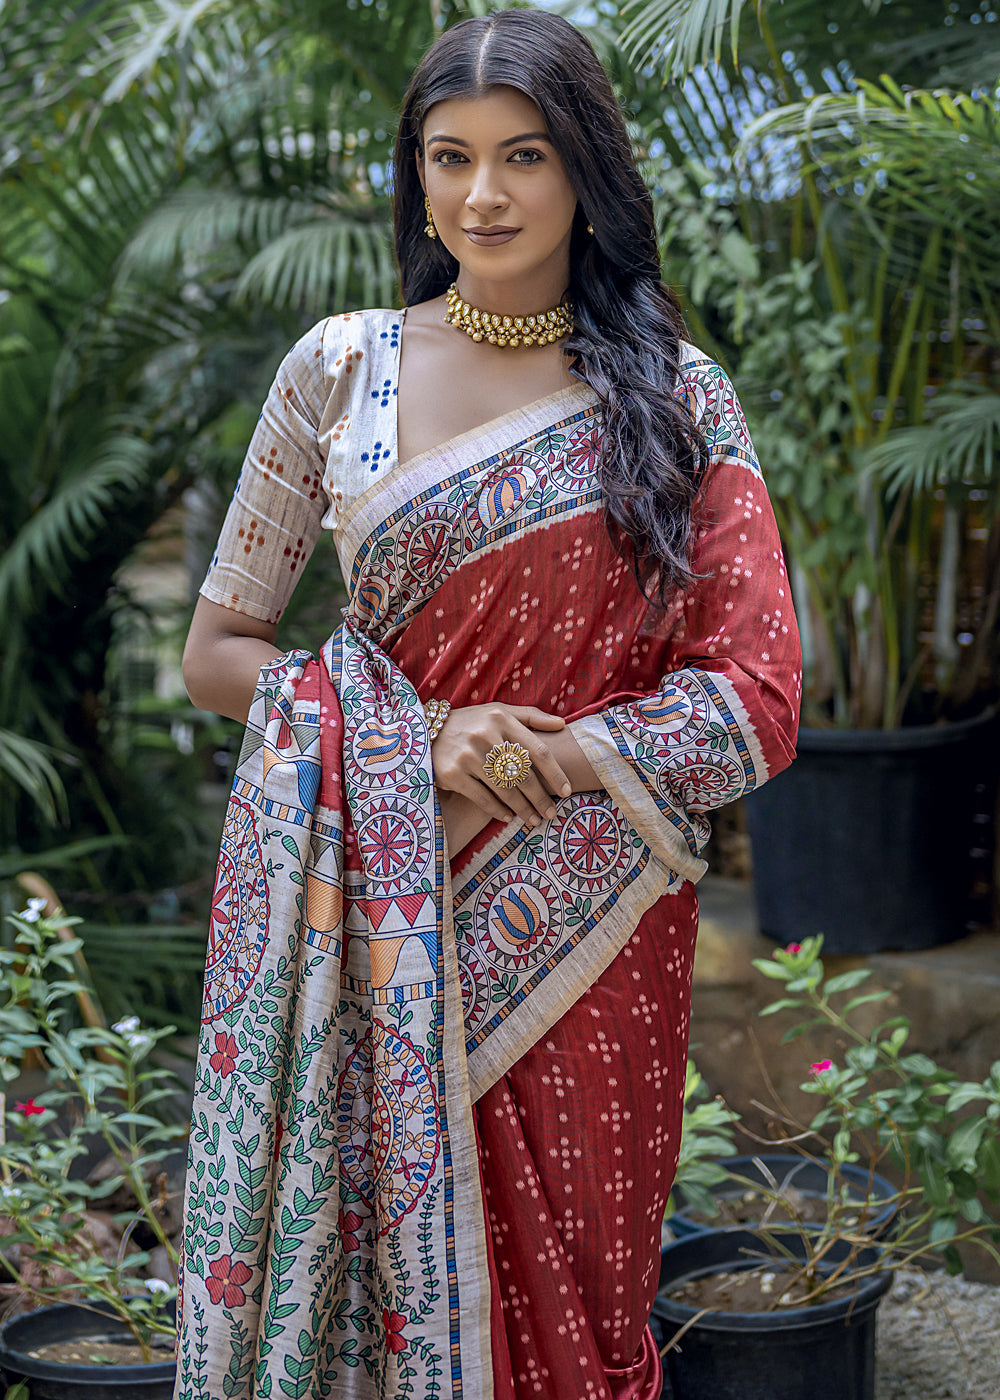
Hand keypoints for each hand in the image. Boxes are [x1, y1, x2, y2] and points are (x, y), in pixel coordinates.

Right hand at [432, 704, 571, 829]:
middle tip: (551, 814)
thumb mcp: (498, 712)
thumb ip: (531, 717)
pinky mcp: (452, 774)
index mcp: (501, 719)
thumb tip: (562, 724)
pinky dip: (498, 811)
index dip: (555, 774)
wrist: (424, 730)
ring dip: (523, 809)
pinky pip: (482, 798)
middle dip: (541, 798)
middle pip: (523, 774)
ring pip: (504, 789)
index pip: (537, 750)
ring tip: (533, 820)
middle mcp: (485, 736)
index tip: (567, 791)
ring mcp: (467, 756)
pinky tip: (508, 818)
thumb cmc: (471, 723)